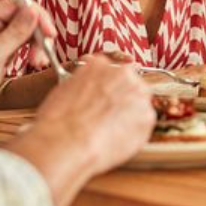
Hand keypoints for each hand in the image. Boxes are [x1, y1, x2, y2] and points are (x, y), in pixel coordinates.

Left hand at [0, 0, 55, 109]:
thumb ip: (14, 33)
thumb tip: (33, 11)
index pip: (15, 6)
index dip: (35, 15)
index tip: (48, 31)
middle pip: (22, 16)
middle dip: (37, 31)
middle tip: (46, 48)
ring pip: (26, 30)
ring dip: (37, 43)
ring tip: (38, 61)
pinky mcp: (2, 50)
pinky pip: (23, 43)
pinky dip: (33, 50)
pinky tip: (36, 62)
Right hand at [35, 56, 154, 176]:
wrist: (68, 140)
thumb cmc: (58, 121)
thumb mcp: (63, 91)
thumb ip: (81, 85)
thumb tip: (85, 94)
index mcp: (99, 64)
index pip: (109, 71)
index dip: (106, 88)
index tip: (103, 100)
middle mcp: (122, 73)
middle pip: (129, 84)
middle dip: (122, 99)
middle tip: (109, 118)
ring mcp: (138, 93)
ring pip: (138, 103)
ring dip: (129, 115)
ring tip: (112, 132)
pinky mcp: (147, 116)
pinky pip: (143, 123)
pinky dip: (134, 133)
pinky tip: (118, 141)